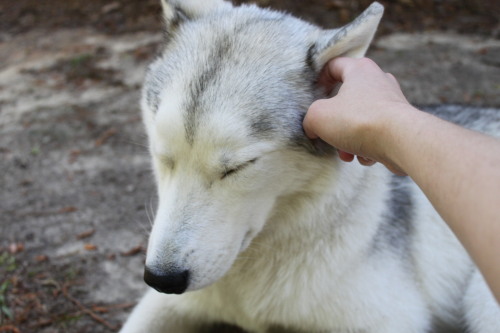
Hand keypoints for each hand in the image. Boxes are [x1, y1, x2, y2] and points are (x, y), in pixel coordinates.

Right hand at [303, 57, 412, 174]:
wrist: (402, 142)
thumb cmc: (359, 121)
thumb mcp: (318, 117)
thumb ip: (309, 119)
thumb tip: (313, 128)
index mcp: (359, 70)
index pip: (334, 65)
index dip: (320, 80)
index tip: (314, 97)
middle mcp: (379, 80)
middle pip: (347, 98)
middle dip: (334, 121)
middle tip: (327, 134)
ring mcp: (392, 102)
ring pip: (361, 119)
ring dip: (348, 139)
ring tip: (346, 154)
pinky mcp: (401, 123)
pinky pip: (376, 133)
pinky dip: (367, 146)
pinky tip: (365, 157)